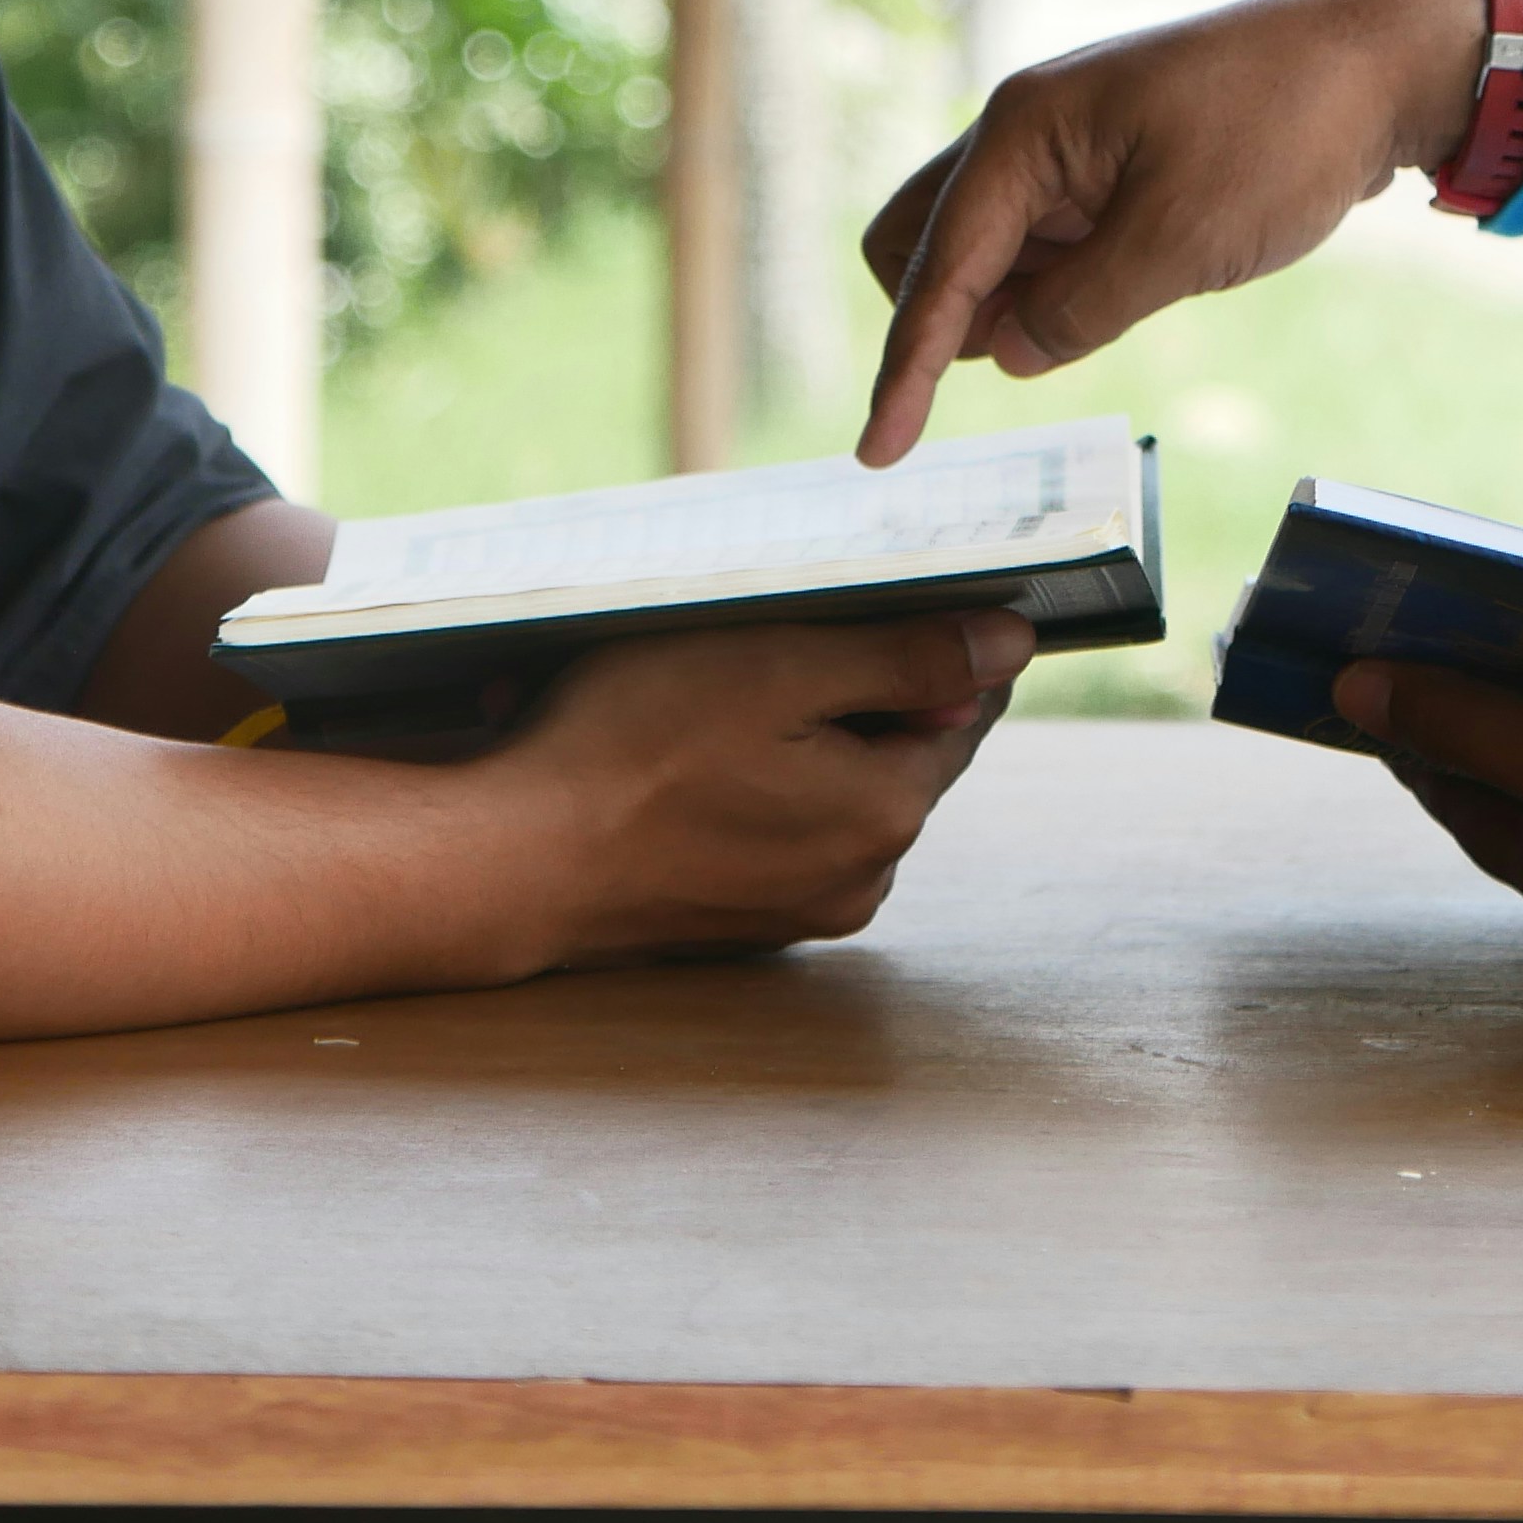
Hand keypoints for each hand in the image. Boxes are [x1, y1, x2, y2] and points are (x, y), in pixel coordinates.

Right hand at [480, 609, 1034, 963]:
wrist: (509, 859)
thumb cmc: (631, 747)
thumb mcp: (779, 667)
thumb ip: (906, 658)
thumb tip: (1012, 644)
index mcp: (886, 813)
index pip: (962, 708)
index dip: (937, 644)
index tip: (893, 600)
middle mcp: (858, 879)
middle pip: (897, 752)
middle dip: (852, 687)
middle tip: (776, 634)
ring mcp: (795, 911)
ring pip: (832, 790)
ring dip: (795, 735)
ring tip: (710, 686)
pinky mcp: (737, 923)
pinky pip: (774, 831)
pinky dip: (750, 786)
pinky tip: (683, 749)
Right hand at [854, 0, 1491, 461]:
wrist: (1378, 64)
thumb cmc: (1283, 129)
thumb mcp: (1182, 240)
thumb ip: (1081, 309)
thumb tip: (1008, 353)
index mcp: (1025, 132)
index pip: (935, 267)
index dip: (905, 367)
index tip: (878, 453)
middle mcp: (1029, 133)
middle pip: (922, 243)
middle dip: (939, 316)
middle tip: (1015, 363)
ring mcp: (1069, 150)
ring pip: (986, 245)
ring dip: (1007, 302)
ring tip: (1112, 308)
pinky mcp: (1112, 169)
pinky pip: (1046, 241)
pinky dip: (1056, 285)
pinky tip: (1117, 298)